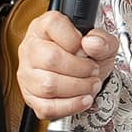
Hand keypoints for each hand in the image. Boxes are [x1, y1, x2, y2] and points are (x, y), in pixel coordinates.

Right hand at [17, 8, 118, 122]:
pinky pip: (47, 107)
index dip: (74, 39)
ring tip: (91, 84)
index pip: (52, 25)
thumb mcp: (104, 43)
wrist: (88, 75)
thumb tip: (92, 43)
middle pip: (50, 59)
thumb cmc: (89, 55)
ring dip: (78, 88)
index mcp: (44, 27)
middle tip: (93, 70)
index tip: (85, 48)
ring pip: (48, 85)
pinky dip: (70, 106)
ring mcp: (28, 74)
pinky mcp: (31, 97)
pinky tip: (83, 99)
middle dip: (81, 69)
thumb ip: (103, 40)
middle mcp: (32, 48)